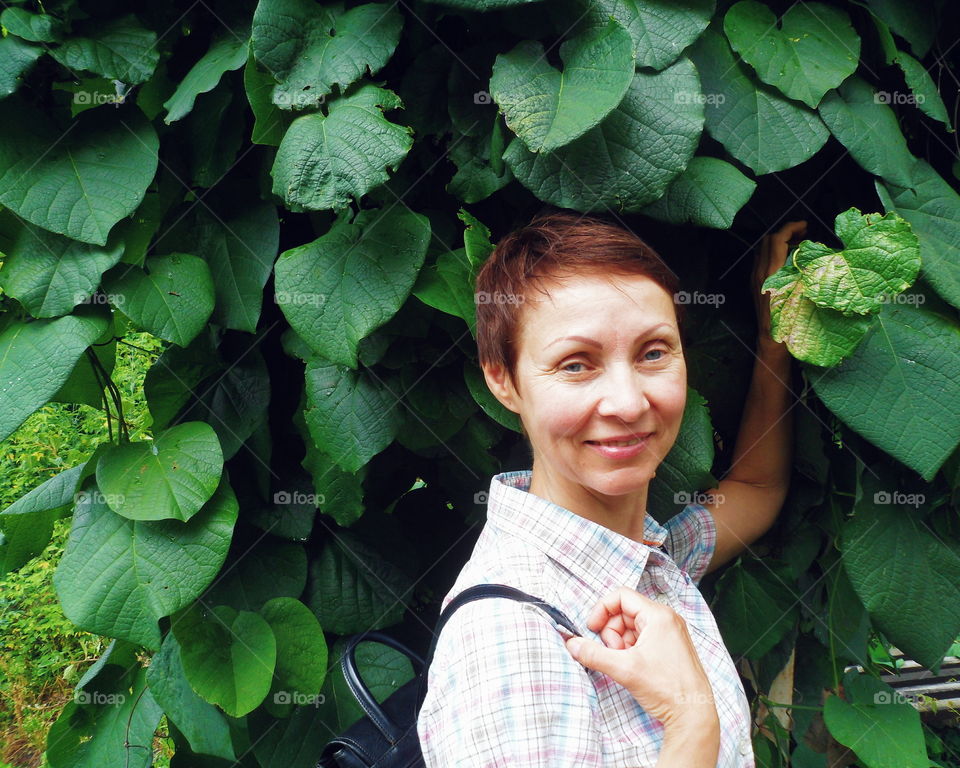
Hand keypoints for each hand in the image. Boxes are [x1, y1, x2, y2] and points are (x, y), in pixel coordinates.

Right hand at [564, 586, 718, 730]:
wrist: (693, 715)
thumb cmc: (668, 688)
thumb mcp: (624, 669)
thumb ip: (593, 654)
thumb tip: (571, 644)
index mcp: (658, 615)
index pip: (621, 596)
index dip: (602, 610)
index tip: (592, 629)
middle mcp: (666, 619)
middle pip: (624, 612)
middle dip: (611, 632)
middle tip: (613, 654)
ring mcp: (669, 633)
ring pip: (631, 627)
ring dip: (620, 642)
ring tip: (624, 663)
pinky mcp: (669, 647)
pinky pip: (641, 638)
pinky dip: (630, 650)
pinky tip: (632, 667)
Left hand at [753, 220, 806, 344]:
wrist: (771, 339)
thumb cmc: (792, 320)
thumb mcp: (805, 292)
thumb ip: (807, 270)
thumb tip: (815, 252)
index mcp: (771, 272)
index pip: (777, 239)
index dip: (791, 227)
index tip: (805, 225)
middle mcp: (760, 273)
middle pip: (767, 240)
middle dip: (785, 232)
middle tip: (803, 232)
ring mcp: (755, 279)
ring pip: (762, 249)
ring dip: (778, 241)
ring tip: (797, 243)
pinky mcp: (755, 285)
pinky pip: (761, 260)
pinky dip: (773, 252)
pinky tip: (787, 259)